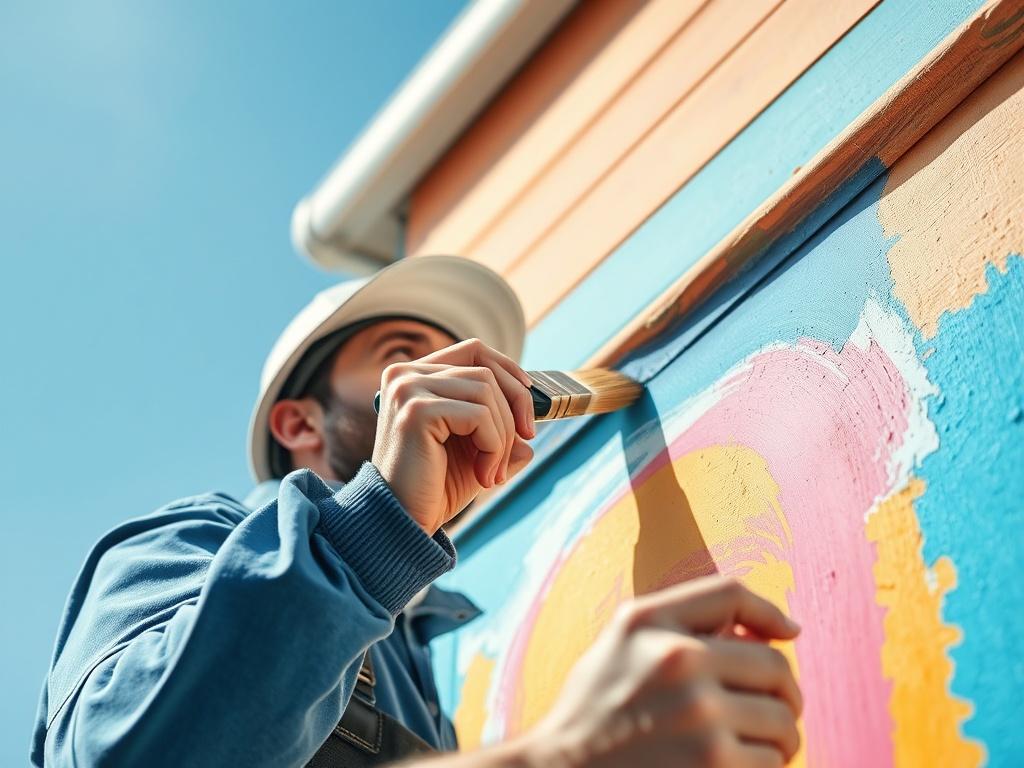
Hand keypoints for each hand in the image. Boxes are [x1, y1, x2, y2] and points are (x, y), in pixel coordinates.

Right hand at [370, 337, 535, 533]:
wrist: (403, 522)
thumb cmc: (434, 488)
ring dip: (503, 437)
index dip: (509, 370)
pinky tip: (483, 476)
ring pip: (487, 392)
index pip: (474, 349)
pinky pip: (480, 415)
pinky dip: (493, 447)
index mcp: (414, 376)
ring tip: (491, 472)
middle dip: (513, 413)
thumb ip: (502, 436)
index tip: (528, 406)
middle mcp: (405, 375)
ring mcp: (407, 389)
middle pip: (486, 370)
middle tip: (516, 451)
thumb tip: (530, 436)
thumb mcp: (475, 455)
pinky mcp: (416, 410)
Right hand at [525, 576, 802, 767]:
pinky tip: (735, 766)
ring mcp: (698, 716)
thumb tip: (783, 631)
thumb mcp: (623, 639)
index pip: (734, 594)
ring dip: (778, 737)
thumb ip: (685, 619)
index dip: (770, 612)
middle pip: (775, 666)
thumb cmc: (596, 708)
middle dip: (783, 691)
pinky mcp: (713, 766)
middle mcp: (677, 660)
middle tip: (774, 710)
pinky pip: (770, 762)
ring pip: (781, 720)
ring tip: (752, 744)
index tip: (788, 634)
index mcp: (651, 621)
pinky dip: (764, 766)